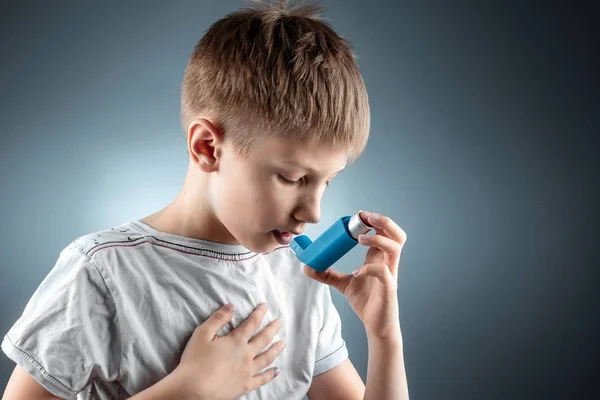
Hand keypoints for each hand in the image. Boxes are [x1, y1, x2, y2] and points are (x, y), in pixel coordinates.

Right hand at [172, 303, 283, 399]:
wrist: (193, 390)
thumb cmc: (194, 361)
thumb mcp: (202, 334)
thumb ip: (218, 319)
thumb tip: (231, 307)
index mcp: (237, 341)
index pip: (252, 323)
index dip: (259, 313)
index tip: (265, 306)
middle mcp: (246, 355)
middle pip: (264, 339)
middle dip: (272, 328)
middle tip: (279, 322)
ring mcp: (248, 371)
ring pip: (267, 358)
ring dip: (276, 349)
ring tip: (283, 343)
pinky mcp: (245, 386)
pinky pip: (262, 379)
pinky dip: (271, 374)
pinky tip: (276, 371)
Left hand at [303, 211, 406, 340]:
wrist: (377, 326)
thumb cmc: (367, 302)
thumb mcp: (344, 283)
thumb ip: (328, 274)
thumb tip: (307, 266)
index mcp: (379, 259)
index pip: (384, 233)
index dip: (375, 221)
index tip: (358, 215)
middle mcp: (387, 263)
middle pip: (397, 235)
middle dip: (384, 222)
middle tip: (366, 218)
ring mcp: (390, 275)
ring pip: (395, 248)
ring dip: (378, 239)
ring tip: (360, 239)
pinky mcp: (389, 289)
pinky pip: (384, 273)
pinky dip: (369, 269)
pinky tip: (356, 272)